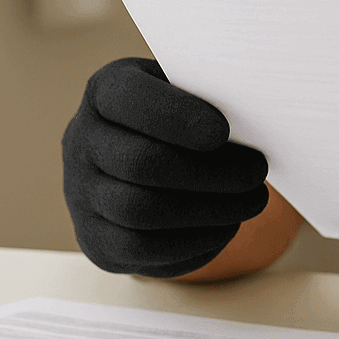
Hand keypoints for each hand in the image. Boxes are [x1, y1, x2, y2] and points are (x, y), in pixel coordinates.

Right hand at [62, 57, 269, 277]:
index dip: (177, 116)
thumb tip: (254, 116)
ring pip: (141, 212)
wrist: (141, 162)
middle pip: (141, 163)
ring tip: (252, 200)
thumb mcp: (188, 90)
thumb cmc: (180, 117)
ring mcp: (81, 195)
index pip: (128, 99)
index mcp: (104, 92)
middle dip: (210, 172)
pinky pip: (142, 249)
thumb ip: (209, 95)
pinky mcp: (96, 241)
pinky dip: (194, 240)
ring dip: (209, 209)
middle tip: (257, 171)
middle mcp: (81, 142)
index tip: (224, 131)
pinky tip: (227, 225)